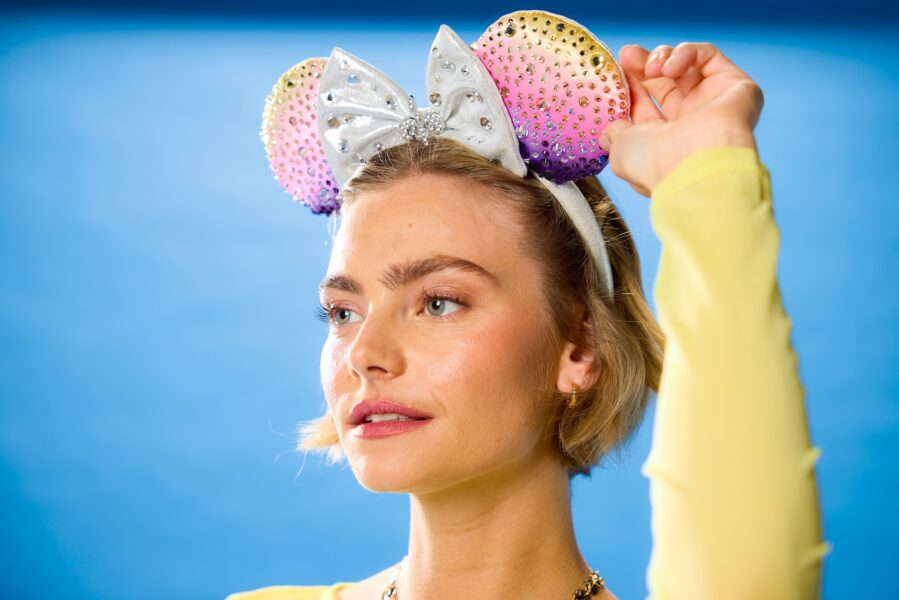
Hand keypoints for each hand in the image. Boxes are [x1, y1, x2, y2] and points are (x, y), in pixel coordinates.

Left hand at [600, 42, 764, 196]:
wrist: (696, 169)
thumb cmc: (655, 166)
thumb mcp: (621, 151)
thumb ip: (615, 134)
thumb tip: (608, 131)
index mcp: (664, 142)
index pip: (646, 106)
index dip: (630, 86)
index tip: (616, 71)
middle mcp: (690, 124)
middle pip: (665, 83)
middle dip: (643, 66)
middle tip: (627, 55)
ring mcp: (714, 105)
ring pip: (687, 67)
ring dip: (663, 58)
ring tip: (653, 69)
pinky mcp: (736, 87)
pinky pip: (709, 57)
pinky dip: (686, 53)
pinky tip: (670, 68)